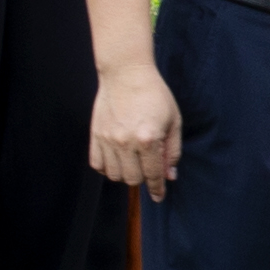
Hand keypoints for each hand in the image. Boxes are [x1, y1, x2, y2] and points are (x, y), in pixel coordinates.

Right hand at [90, 62, 182, 194]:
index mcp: (148, 139)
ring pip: (113, 175)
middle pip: (132, 179)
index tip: (158, 197)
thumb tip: (169, 176)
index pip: (152, 174)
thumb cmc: (154, 94)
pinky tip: (117, 160)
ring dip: (125, 174)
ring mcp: (108, 139)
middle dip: (142, 179)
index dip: (157, 189)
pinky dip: (107, 168)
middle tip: (148, 168)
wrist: (126, 72)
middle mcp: (125, 142)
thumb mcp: (173, 121)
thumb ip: (172, 151)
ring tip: (133, 162)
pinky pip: (97, 164)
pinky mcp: (96, 134)